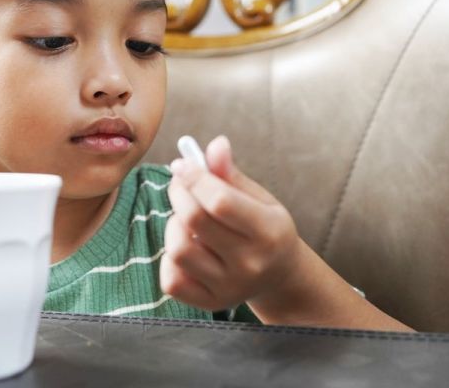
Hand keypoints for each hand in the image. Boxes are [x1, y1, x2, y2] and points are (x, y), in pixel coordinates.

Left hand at [161, 135, 300, 310]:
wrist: (279, 275)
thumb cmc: (264, 226)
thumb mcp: (257, 197)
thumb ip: (230, 173)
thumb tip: (215, 145)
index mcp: (269, 232)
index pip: (220, 201)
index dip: (194, 177)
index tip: (183, 164)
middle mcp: (250, 264)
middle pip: (194, 221)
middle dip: (179, 192)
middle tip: (180, 183)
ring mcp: (229, 288)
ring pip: (178, 249)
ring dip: (174, 224)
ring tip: (186, 218)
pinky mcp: (209, 303)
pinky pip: (171, 280)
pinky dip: (169, 259)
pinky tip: (186, 245)